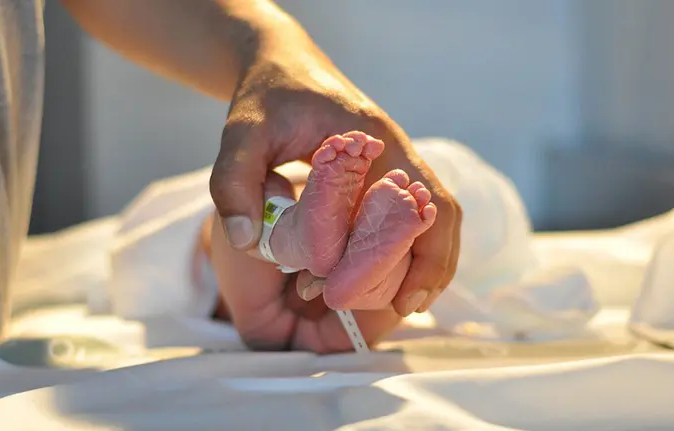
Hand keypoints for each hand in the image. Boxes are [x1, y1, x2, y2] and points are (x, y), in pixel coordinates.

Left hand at [209, 33, 461, 317]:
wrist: (282, 63)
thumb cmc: (266, 95)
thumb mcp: (242, 133)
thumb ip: (234, 182)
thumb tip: (246, 241)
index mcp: (375, 141)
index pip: (424, 201)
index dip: (425, 254)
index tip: (405, 300)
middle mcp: (395, 152)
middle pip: (439, 214)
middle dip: (431, 266)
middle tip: (405, 309)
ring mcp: (393, 161)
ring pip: (431, 215)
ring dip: (425, 258)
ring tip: (403, 302)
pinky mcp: (382, 170)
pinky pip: (411, 212)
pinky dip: (409, 244)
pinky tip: (388, 272)